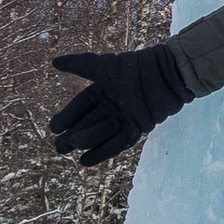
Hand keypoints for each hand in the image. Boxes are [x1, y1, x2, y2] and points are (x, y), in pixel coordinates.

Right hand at [49, 42, 190, 166]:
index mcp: (102, 89)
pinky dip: (101, 152)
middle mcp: (111, 105)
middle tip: (58, 146)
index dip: (67, 116)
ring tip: (68, 149)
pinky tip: (84, 161)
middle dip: (72, 134)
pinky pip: (117, 143)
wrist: (169, 74)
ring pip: (100, 133)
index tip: (54, 128)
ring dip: (84, 142)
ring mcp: (124, 118)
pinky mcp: (137, 128)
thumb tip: (53, 62)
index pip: (80, 105)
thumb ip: (81, 65)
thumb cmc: (138, 67)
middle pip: (87, 122)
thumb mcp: (106, 66)